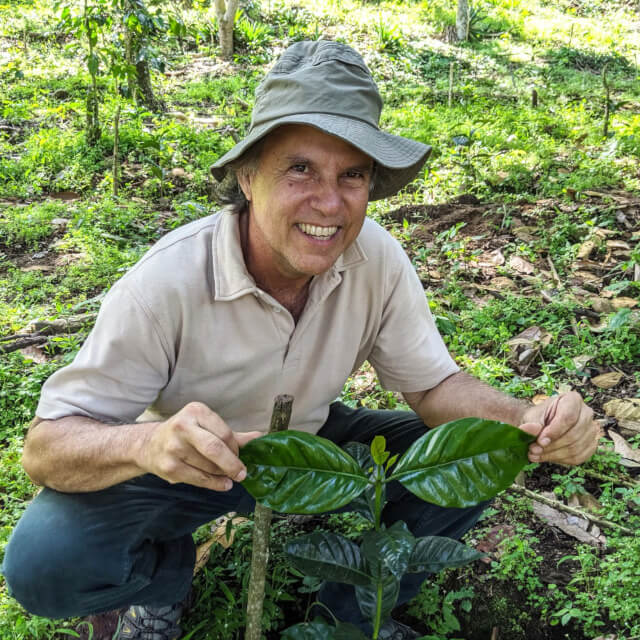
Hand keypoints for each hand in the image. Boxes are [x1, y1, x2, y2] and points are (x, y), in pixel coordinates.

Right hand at [137, 402, 261, 490]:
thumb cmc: (186, 434)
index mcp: (196, 411)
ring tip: (228, 475)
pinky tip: (223, 484)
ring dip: (223, 474)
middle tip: (242, 473)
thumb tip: (260, 438)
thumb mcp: (207, 426)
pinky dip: (215, 484)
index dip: (236, 448)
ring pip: (208, 466)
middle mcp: (183, 427)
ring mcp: (173, 448)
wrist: (149, 445)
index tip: (241, 455)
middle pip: (214, 448)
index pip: (224, 432)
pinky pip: (199, 479)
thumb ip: (233, 434)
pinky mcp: (169, 467)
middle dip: (232, 464)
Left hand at [518, 391, 600, 465]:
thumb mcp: (531, 417)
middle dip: (552, 445)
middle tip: (534, 450)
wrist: (540, 426)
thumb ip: (531, 424)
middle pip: (574, 434)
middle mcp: (586, 413)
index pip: (568, 417)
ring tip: (536, 454)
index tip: (539, 441)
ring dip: (553, 455)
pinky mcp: (590, 445)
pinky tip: (546, 457)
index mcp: (573, 399)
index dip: (554, 431)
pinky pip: (579, 457)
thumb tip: (530, 430)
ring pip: (576, 448)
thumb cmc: (538, 418)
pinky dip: (560, 460)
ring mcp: (591, 430)